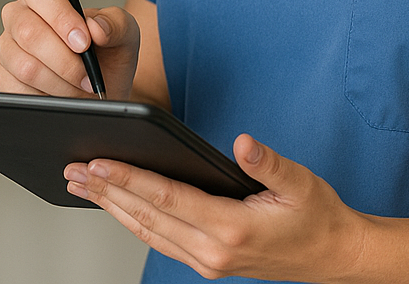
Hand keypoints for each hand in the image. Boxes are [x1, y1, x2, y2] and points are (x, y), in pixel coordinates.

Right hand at [0, 0, 140, 99]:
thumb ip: (115, 23)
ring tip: (80, 88)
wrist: (100, 92)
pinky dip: (47, 98)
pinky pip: (18, 91)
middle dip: (65, 61)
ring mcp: (6, 48)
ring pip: (25, 66)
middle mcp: (18, 17)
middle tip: (88, 76)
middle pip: (29, 32)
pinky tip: (61, 96)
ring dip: (60, 84)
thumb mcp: (124, 35)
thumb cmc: (107, 57)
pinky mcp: (2, 78)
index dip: (60, 16)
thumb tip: (96, 27)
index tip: (84, 42)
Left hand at [63, 134, 367, 280]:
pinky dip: (132, 222)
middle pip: (147, 217)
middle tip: (73, 168)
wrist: (335, 258)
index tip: (99, 162)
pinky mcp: (207, 264)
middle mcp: (214, 251)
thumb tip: (242, 143)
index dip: (130, 179)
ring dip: (112, 207)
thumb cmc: (318, 215)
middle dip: (107, 191)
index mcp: (233, 228)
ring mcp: (208, 262)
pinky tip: (115, 205)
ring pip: (147, 232)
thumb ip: (270, 163)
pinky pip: (159, 242)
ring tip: (82, 184)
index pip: (168, 198)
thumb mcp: (302, 182)